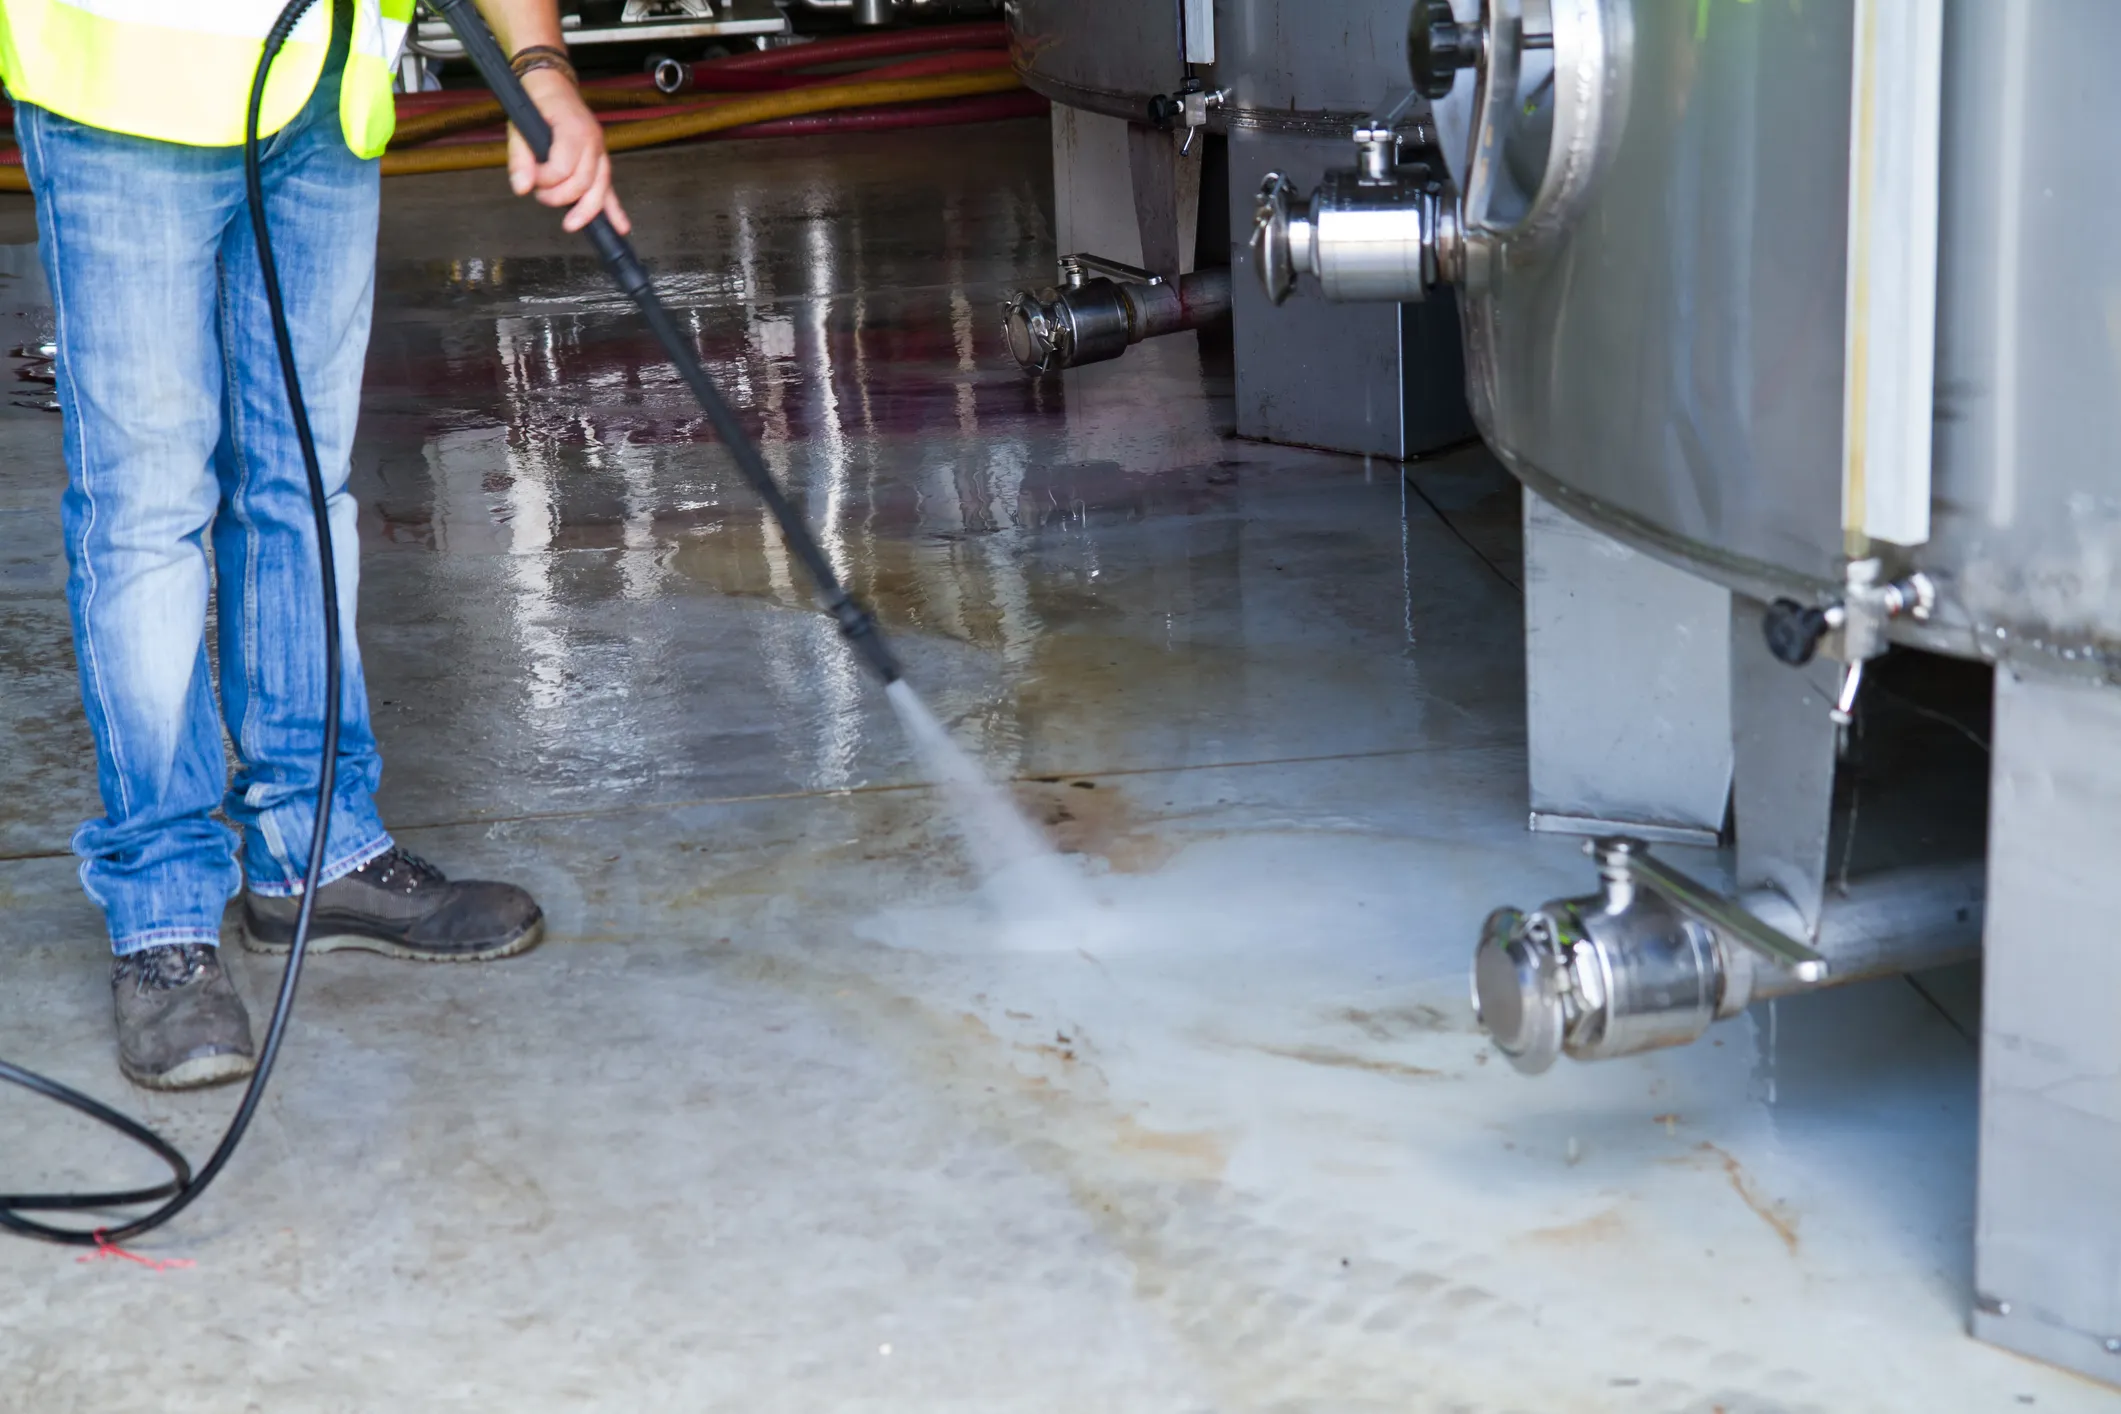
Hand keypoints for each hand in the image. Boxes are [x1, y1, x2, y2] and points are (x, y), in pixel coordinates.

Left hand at [508, 66, 630, 233]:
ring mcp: (600, 151)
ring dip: (585, 210)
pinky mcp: (601, 160)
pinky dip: (614, 209)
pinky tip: (620, 227)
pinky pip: (609, 188)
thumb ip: (520, 159)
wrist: (552, 84)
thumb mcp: (518, 126)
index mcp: (573, 129)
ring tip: (570, 223)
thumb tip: (522, 188)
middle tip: (540, 195)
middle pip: (583, 183)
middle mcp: (592, 141)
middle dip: (560, 196)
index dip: (543, 180)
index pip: (562, 168)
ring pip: (599, 189)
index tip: (528, 178)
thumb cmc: (536, 103)